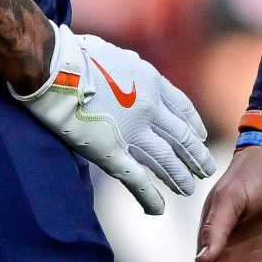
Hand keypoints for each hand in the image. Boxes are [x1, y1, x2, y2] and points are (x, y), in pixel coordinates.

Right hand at [12, 23, 213, 214]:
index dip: (193, 126)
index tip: (201, 137)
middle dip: (195, 156)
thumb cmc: (77, 55)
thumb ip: (129, 64)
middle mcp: (150, 108)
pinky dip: (149, 196)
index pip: (182, 108)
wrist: (55, 69)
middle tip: (206, 170)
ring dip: (179, 177)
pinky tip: (158, 208)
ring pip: (165, 160)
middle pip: (180, 138)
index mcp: (151, 81)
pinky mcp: (111, 151)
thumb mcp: (116, 53)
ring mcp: (132, 131)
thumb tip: (131, 62)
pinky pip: (136, 178)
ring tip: (189, 190)